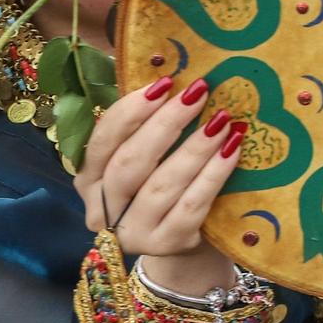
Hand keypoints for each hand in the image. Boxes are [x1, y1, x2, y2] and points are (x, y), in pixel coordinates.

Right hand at [73, 77, 241, 280]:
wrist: (188, 241)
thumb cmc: (166, 186)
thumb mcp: (149, 157)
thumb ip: (149, 125)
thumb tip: (173, 77)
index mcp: (90, 179)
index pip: (103, 140)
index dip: (131, 110)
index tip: (165, 83)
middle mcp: (101, 210)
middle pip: (129, 163)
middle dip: (166, 124)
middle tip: (199, 93)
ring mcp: (132, 233)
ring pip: (160, 185)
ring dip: (194, 148)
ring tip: (222, 121)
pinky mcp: (165, 245)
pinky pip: (190, 207)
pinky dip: (212, 176)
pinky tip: (232, 151)